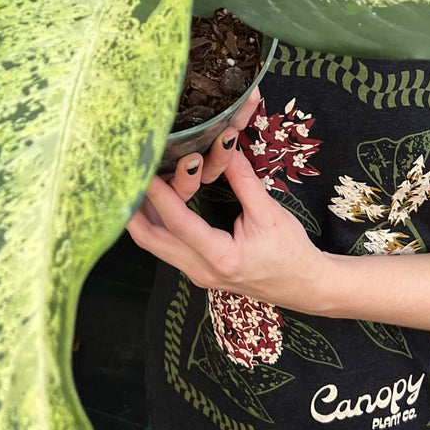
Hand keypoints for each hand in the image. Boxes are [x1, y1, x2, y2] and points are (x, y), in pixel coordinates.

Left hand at [127, 138, 323, 313]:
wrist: (304, 286)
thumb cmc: (291, 252)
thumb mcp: (270, 213)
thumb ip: (244, 180)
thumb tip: (226, 143)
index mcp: (222, 257)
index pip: (178, 224)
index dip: (158, 195)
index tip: (143, 170)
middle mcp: (201, 270)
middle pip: (151, 240)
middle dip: (133, 207)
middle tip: (125, 175)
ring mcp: (196, 274)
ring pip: (154, 245)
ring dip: (142, 215)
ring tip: (134, 182)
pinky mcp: (198, 270)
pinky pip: (166, 247)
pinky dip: (155, 223)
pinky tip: (153, 201)